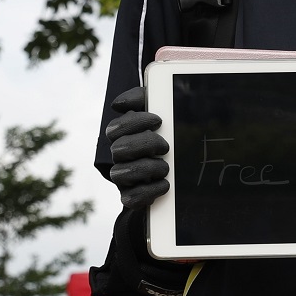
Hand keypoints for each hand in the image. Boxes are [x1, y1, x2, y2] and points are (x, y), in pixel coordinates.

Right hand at [105, 87, 168, 208]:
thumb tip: (118, 104)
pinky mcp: (131, 196)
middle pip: (118, 149)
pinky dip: (148, 192)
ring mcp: (123, 176)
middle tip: (165, 146)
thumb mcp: (161, 112)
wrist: (179, 172)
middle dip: (144, 145)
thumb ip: (145, 97)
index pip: (116, 127)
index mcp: (123, 134)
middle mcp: (119, 155)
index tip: (158, 120)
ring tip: (165, 167)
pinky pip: (130, 198)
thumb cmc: (167, 135)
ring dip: (147, 168)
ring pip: (120, 174)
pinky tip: (165, 185)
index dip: (135, 122)